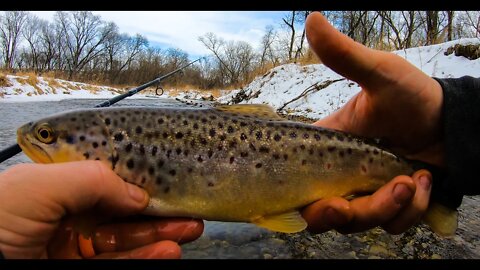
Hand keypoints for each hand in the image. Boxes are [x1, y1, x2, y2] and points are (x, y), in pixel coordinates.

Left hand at [0, 161, 203, 258]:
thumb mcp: (38, 186)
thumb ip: (91, 180)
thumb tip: (136, 194)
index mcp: (54, 186)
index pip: (106, 179)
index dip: (139, 180)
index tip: (167, 180)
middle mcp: (66, 215)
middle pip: (123, 210)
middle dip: (159, 209)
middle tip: (188, 210)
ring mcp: (74, 246)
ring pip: (126, 239)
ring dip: (160, 235)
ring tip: (190, 229)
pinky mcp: (80, 269)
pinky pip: (119, 263)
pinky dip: (146, 256)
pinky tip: (168, 249)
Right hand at [301, 12, 440, 233]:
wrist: (452, 121)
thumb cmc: (412, 95)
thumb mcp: (380, 74)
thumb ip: (345, 55)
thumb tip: (312, 18)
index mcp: (325, 150)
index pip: (298, 184)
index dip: (303, 201)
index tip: (329, 200)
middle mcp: (339, 177)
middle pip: (325, 215)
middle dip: (351, 214)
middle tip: (382, 193)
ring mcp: (365, 193)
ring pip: (359, 223)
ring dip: (387, 208)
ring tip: (412, 178)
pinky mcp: (391, 206)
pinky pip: (392, 225)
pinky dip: (410, 210)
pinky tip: (423, 181)